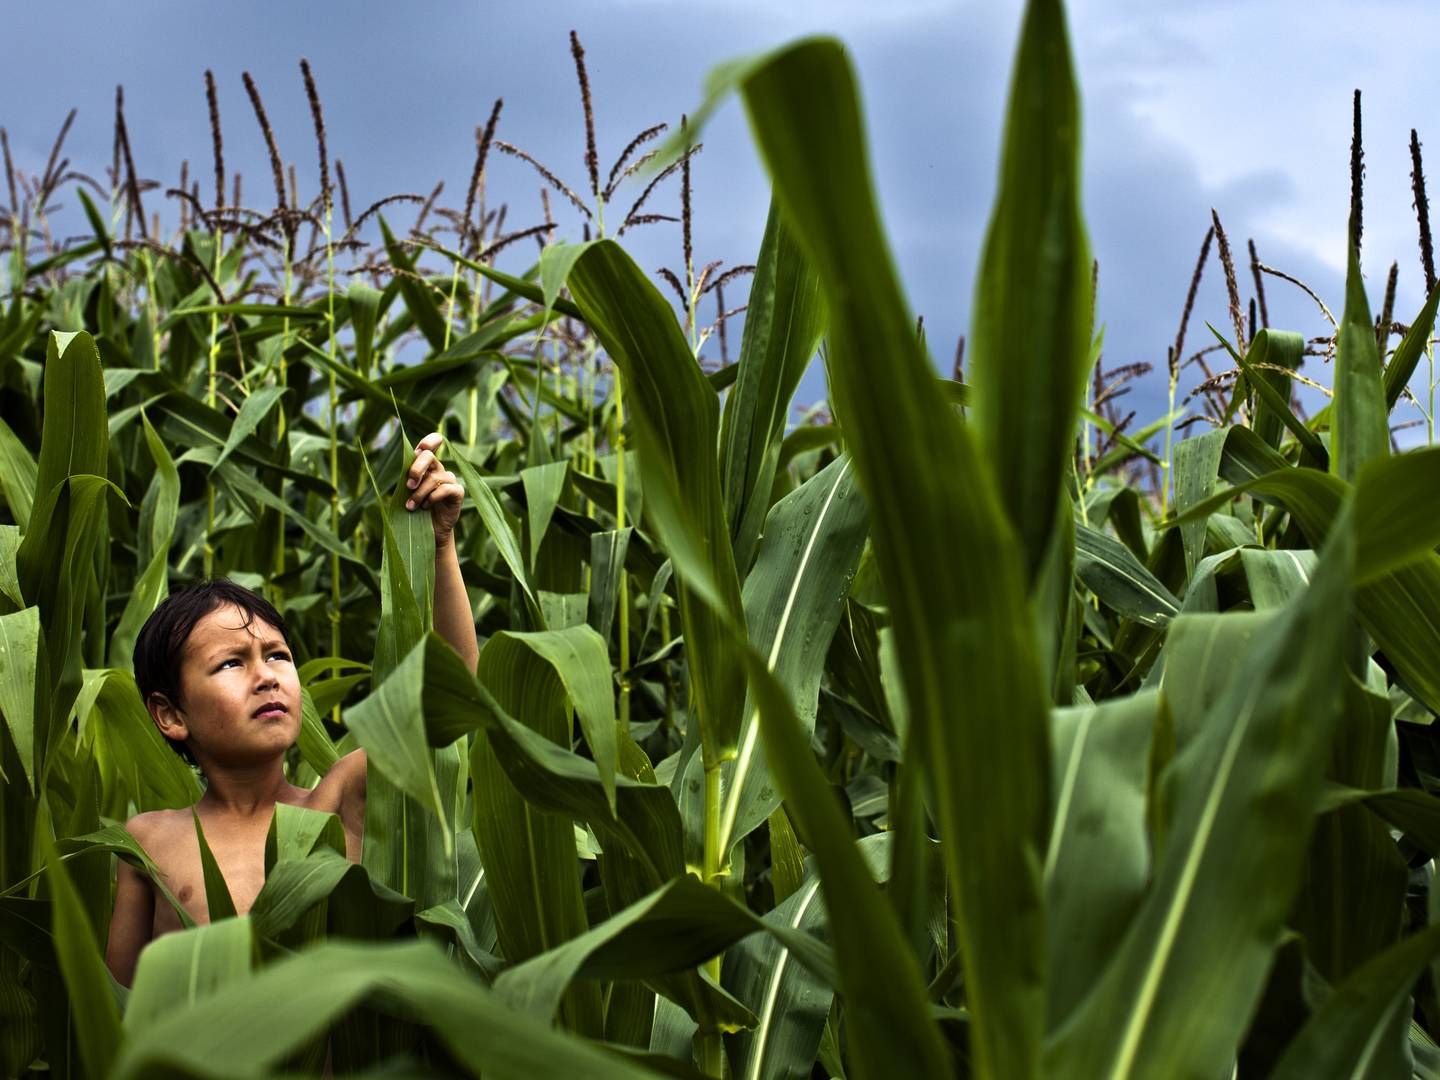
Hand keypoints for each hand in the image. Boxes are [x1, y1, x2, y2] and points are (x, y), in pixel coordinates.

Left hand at [405, 432, 462, 546]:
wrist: (429, 531)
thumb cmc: (416, 509)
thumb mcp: (408, 491)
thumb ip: (409, 478)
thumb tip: (405, 470)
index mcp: (427, 465)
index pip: (434, 442)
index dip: (429, 441)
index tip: (419, 450)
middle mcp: (440, 469)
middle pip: (429, 456)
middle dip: (416, 469)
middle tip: (409, 485)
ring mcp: (450, 480)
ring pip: (434, 477)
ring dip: (419, 492)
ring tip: (412, 506)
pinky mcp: (458, 492)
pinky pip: (445, 488)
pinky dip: (432, 498)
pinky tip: (426, 507)